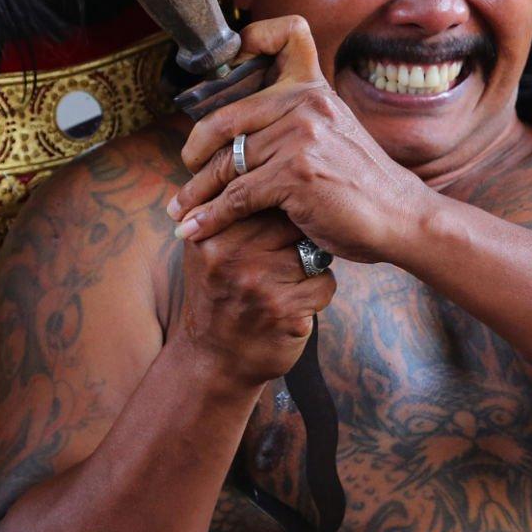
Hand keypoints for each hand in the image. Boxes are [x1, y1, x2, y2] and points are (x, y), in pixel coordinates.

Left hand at [169, 16, 429, 263]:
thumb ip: (294, 120)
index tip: (218, 72)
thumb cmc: (361, 182)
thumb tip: (237, 130)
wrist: (401, 217)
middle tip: (187, 169)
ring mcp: (301, 137)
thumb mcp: (333, 132)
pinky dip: (211, 217)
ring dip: (197, 193)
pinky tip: (195, 229)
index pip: (287, 35)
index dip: (250, 40)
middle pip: (227, 118)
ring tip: (181, 210)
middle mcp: (307, 104)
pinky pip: (236, 195)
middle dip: (196, 149)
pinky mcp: (296, 174)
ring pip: (227, 163)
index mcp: (314, 88)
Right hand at [174, 209, 336, 387]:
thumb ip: (228, 212)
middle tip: (290, 254)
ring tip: (290, 282)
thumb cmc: (218, 296)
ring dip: (311, 266)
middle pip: (292, 220)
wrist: (213, 361)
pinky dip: (318, 293)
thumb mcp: (207, 250)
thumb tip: (268, 170)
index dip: (284, 206)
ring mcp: (258, 283)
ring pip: (313, 251)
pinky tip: (296, 305)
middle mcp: (231, 254)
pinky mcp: (284, 310)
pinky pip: (324, 284)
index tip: (286, 222)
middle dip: (301, 235)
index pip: (264, 196)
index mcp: (211, 232)